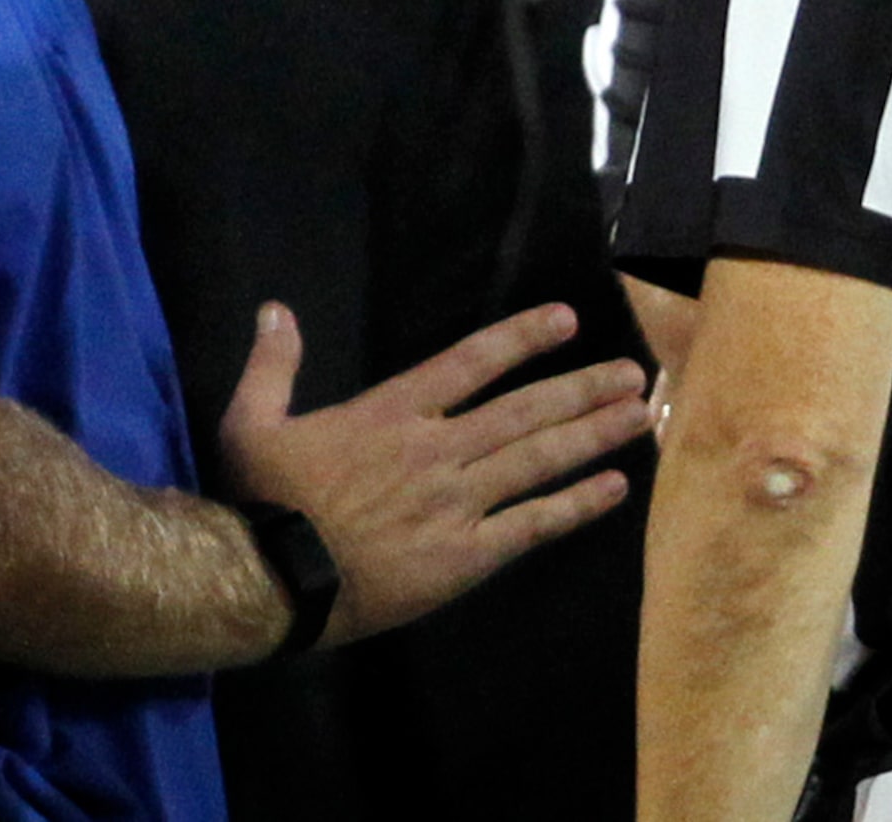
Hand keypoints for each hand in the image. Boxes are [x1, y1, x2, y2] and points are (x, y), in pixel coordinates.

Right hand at [218, 300, 650, 645]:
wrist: (271, 582)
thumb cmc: (263, 501)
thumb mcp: (252, 421)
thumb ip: (272, 364)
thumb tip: (275, 309)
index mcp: (391, 413)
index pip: (469, 362)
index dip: (521, 338)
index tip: (567, 319)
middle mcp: (436, 449)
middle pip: (523, 410)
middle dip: (582, 387)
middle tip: (634, 372)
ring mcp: (455, 503)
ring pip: (537, 460)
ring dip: (593, 435)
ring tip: (639, 414)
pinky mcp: (465, 556)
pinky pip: (531, 527)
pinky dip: (575, 506)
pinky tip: (613, 489)